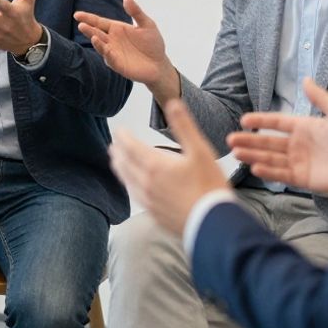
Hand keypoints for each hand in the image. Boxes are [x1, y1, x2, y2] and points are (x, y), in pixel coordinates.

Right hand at [75, 0, 174, 94]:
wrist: (159, 64)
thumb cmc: (152, 44)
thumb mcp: (147, 25)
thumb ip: (136, 12)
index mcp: (117, 29)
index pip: (99, 22)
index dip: (88, 18)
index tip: (76, 14)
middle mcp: (112, 40)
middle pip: (97, 32)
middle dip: (88, 29)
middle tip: (80, 23)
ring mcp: (113, 52)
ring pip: (101, 45)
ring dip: (95, 40)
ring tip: (91, 34)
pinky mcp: (117, 64)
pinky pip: (109, 57)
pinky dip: (106, 52)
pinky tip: (104, 46)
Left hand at [110, 100, 230, 234]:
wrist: (214, 224)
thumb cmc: (209, 186)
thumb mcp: (201, 151)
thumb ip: (184, 126)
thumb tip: (173, 103)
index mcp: (155, 165)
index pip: (130, 147)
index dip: (123, 137)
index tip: (119, 130)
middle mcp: (146, 183)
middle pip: (124, 164)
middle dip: (118, 152)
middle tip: (113, 145)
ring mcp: (149, 201)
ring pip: (127, 181)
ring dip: (120, 169)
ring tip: (117, 162)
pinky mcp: (155, 214)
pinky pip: (135, 196)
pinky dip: (129, 186)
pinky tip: (134, 187)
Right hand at [227, 77, 327, 198]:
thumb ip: (319, 97)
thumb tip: (305, 78)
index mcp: (305, 127)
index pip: (276, 123)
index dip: (260, 121)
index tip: (244, 120)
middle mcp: (298, 144)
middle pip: (268, 142)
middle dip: (249, 141)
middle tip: (231, 140)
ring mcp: (299, 162)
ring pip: (270, 158)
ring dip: (253, 155)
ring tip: (236, 153)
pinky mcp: (302, 179)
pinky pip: (280, 174)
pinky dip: (268, 172)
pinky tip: (255, 168)